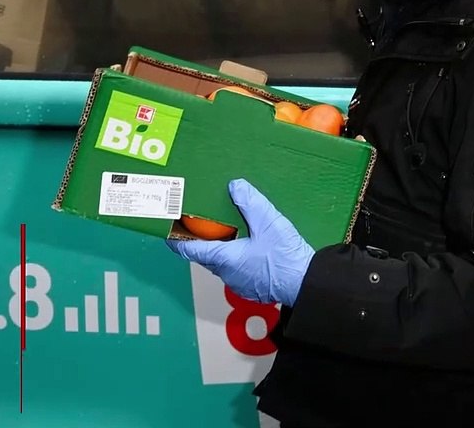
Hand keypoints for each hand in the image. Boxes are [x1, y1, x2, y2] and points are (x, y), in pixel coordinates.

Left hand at [167, 178, 314, 305]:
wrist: (306, 283)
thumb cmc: (286, 258)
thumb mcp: (268, 222)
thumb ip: (250, 203)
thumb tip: (236, 187)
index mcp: (223, 258)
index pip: (188, 249)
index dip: (176, 239)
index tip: (168, 231)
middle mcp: (226, 273)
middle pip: (204, 255)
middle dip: (200, 240)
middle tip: (200, 223)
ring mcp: (238, 282)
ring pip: (221, 263)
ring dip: (220, 249)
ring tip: (228, 231)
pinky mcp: (251, 287)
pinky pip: (236, 270)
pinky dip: (236, 258)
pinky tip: (249, 247)